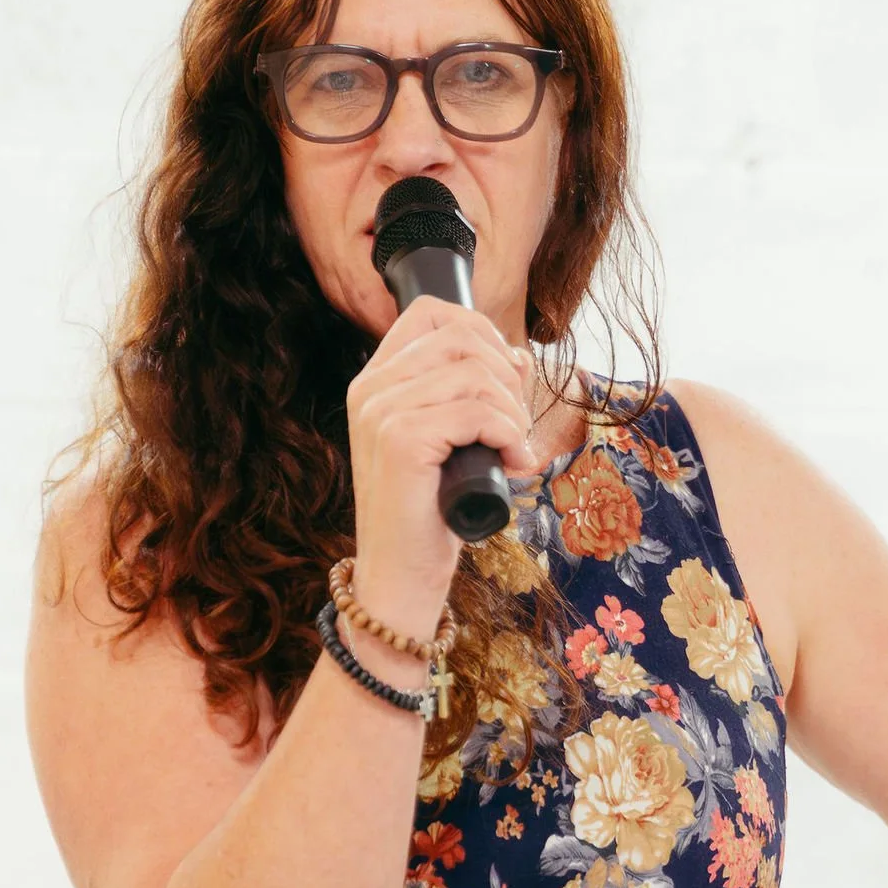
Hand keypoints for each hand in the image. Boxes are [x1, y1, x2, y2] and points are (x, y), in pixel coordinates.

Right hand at [345, 297, 536, 637]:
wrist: (400, 575)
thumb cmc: (430, 512)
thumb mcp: (456, 441)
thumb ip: (477, 395)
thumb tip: (518, 356)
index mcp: (375, 381)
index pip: (431, 312)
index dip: (481, 334)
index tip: (503, 381)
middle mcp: (370, 389)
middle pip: (461, 335)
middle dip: (506, 376)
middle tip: (516, 426)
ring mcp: (380, 412)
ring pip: (476, 373)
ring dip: (513, 412)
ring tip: (514, 451)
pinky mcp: (401, 440)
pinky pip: (478, 411)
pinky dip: (510, 435)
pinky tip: (512, 464)